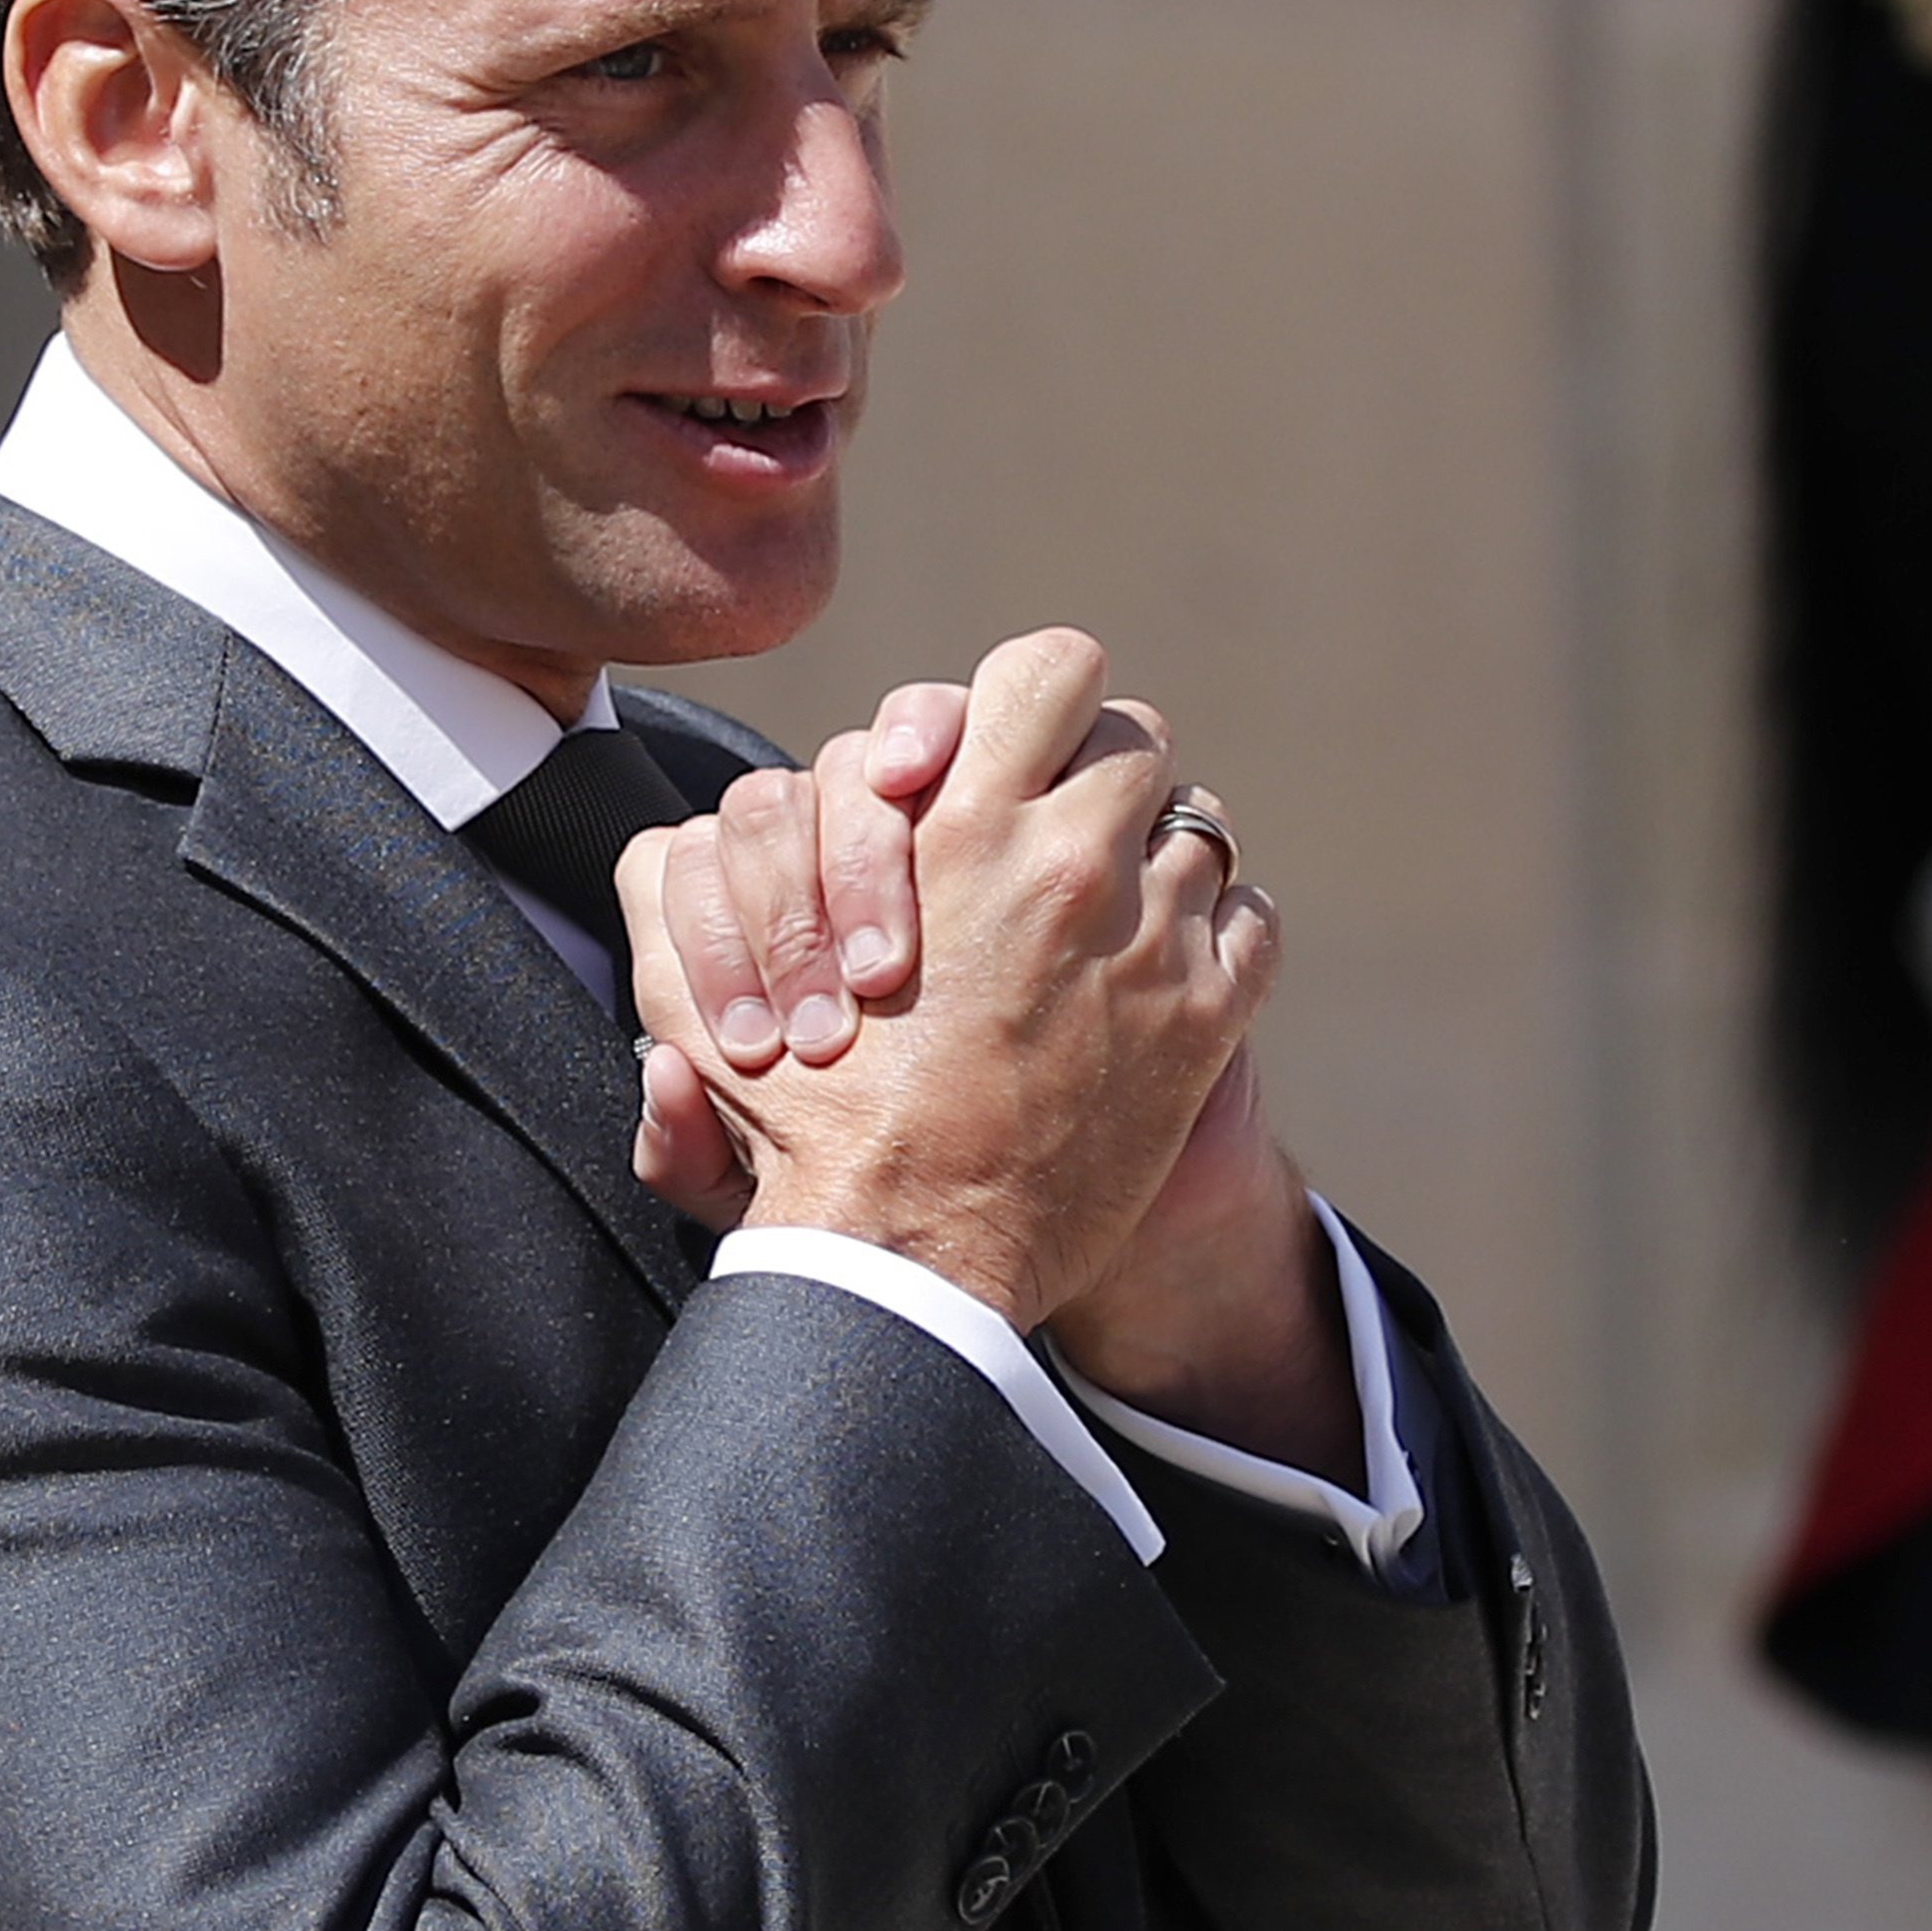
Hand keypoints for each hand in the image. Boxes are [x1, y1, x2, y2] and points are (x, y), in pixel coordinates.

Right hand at [633, 666, 1357, 1478]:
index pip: (1049, 672)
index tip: (1012, 760)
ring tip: (1107, 921)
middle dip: (1101, 776)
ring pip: (1198, 826)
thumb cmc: (808, 1131)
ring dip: (1155, 862)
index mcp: (956, 822)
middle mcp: (1064, 856)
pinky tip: (1160, 982)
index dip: (1039, 703)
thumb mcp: (712, 995)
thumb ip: (686, 895)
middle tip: (1064, 834)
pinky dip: (1218, 939)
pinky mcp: (1204, 1016)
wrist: (909, 1258)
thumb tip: (679, 848)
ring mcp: (1149, 932)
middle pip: (1136, 736)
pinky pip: (1253, 920)